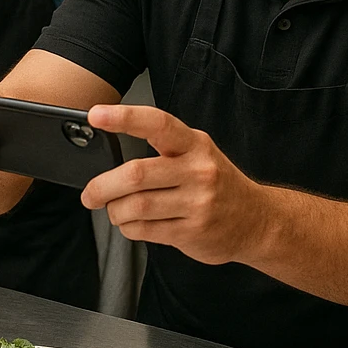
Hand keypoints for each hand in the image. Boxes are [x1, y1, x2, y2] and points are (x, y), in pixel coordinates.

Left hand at [83, 104, 265, 265]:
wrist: (257, 220)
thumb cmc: (218, 184)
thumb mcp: (198, 155)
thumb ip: (164, 151)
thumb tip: (111, 159)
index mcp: (195, 144)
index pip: (157, 123)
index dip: (124, 118)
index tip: (96, 115)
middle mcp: (198, 170)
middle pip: (136, 174)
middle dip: (102, 187)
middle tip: (90, 195)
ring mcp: (197, 203)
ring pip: (136, 206)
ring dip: (115, 211)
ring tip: (115, 211)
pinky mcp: (192, 232)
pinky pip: (145, 230)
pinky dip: (129, 228)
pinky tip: (132, 224)